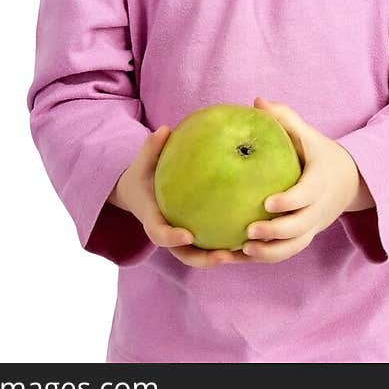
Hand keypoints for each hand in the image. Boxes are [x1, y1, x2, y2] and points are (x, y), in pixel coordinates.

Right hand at [111, 126, 249, 267]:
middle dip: (204, 259)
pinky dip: (226, 244)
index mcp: (153, 219)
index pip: (159, 234)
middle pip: (185, 255)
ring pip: (200, 255)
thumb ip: (151, 148)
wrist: (139, 193)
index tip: (188, 235)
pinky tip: (250, 236)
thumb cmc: (143, 175)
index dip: (172, 238)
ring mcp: (181, 238)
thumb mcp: (143, 162)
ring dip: (220, 257)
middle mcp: (168, 234)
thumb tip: (164, 129)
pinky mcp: (195, 235)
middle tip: (224, 256)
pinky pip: (210, 242)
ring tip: (244, 251)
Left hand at [240, 96, 363, 263]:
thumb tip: (257, 102)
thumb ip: (285, 119)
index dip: (290, 201)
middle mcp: (317, 209)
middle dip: (276, 233)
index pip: (307, 195)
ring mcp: (311, 227)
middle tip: (249, 231)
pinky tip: (238, 255)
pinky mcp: (303, 237)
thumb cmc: (318, 154)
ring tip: (243, 250)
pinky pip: (285, 252)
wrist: (347, 181)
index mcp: (319, 182)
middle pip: (299, 228)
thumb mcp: (307, 135)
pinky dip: (264, 256)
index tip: (267, 203)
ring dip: (269, 253)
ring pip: (292, 247)